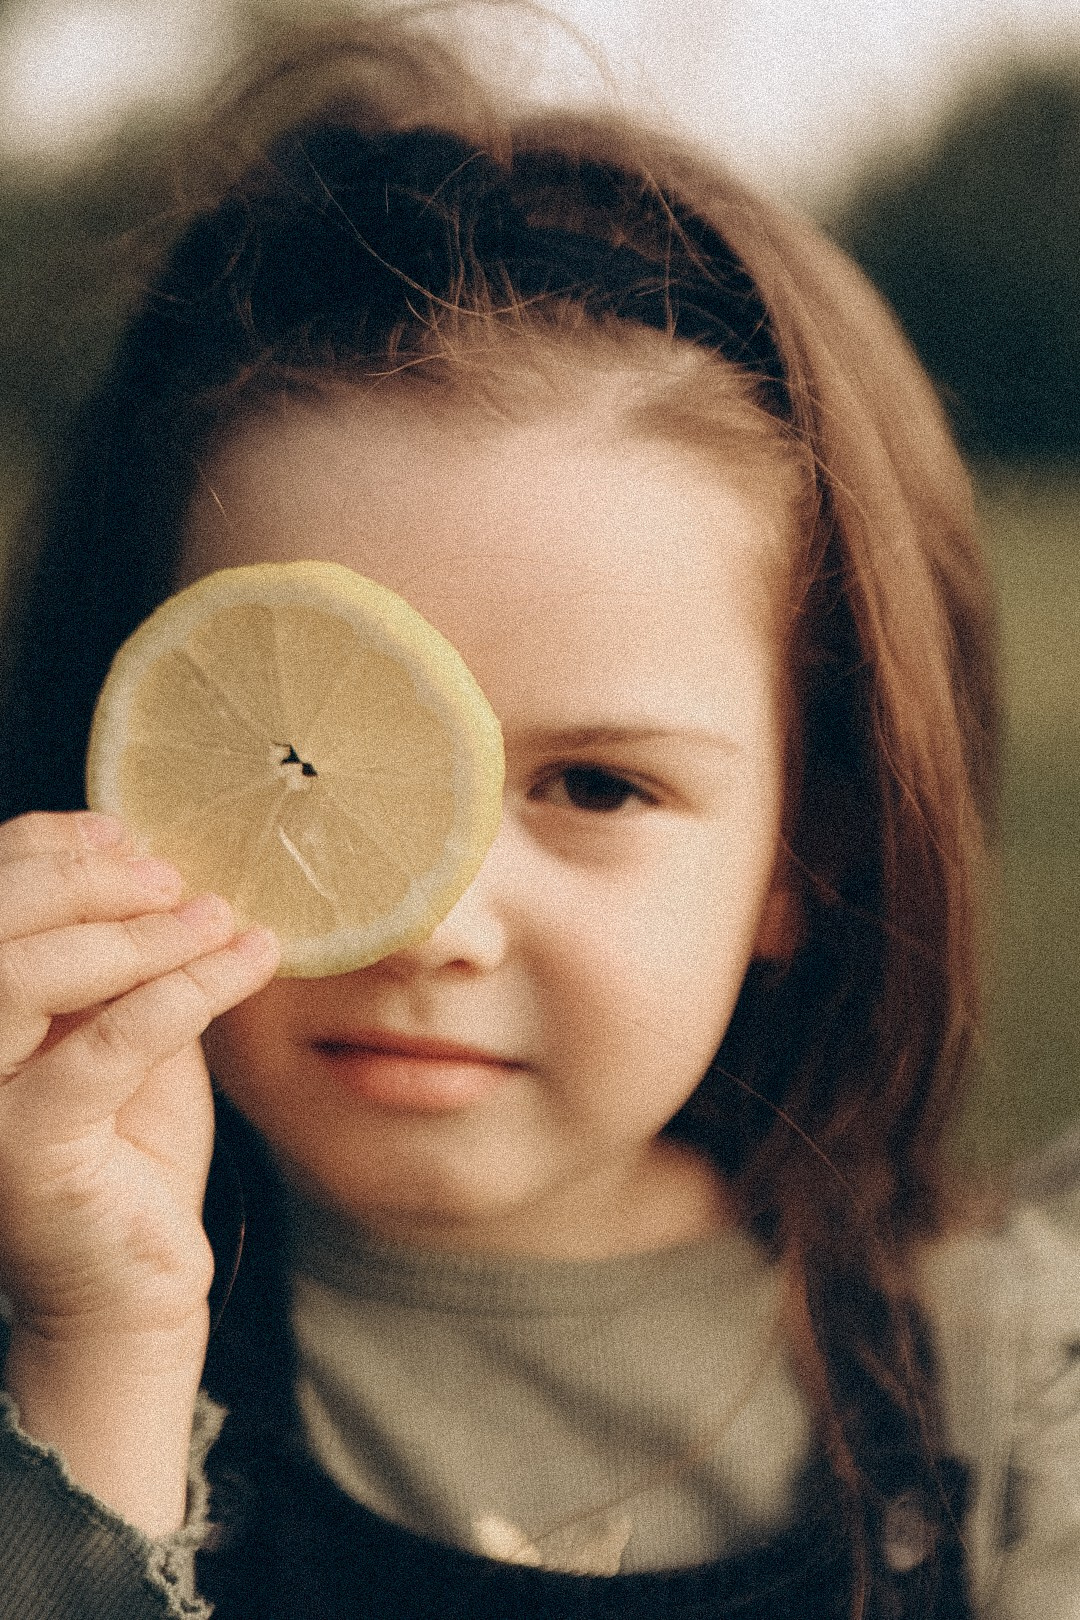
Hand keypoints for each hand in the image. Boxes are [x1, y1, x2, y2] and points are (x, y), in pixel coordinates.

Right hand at [0, 809, 279, 1348]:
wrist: (136, 1282)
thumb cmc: (131, 1149)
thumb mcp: (125, 1029)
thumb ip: (123, 962)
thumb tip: (163, 871)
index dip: (45, 848)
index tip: (125, 830)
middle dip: (86, 881)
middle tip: (173, 876)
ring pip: (29, 978)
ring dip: (137, 934)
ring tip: (216, 915)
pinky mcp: (26, 1151)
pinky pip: (109, 1046)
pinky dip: (186, 991)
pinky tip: (247, 962)